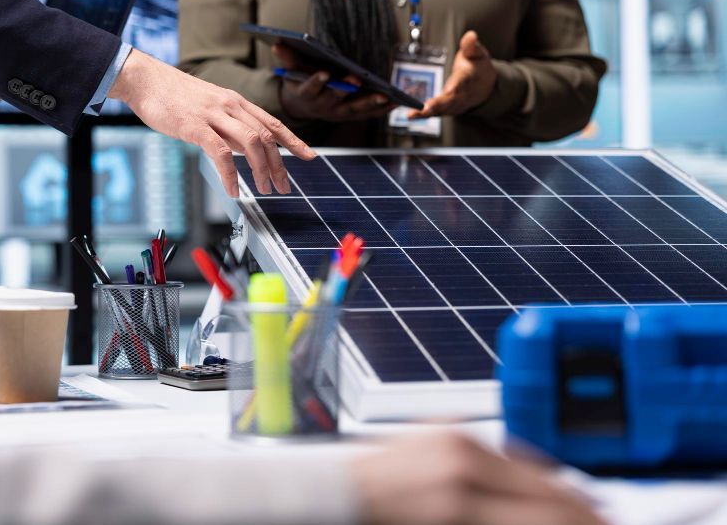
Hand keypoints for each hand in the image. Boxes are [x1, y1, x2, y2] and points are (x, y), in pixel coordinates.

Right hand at [109, 49, 315, 197]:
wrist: (145, 79)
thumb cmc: (173, 95)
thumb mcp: (209, 106)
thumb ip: (228, 125)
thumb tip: (245, 148)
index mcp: (235, 101)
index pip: (272, 123)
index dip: (293, 141)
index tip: (309, 156)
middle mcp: (230, 105)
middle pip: (267, 136)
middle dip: (280, 165)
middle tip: (284, 186)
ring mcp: (214, 115)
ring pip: (251, 143)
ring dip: (262, 170)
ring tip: (264, 190)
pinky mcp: (195, 126)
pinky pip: (220, 153)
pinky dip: (230, 175)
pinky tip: (233, 190)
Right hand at [274, 44, 394, 121]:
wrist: (303, 107)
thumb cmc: (300, 83)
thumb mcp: (291, 71)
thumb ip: (288, 59)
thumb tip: (277, 43)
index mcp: (307, 94)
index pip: (311, 88)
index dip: (317, 81)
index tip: (325, 73)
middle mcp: (322, 106)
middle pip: (335, 99)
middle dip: (346, 90)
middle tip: (357, 80)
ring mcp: (337, 113)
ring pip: (354, 109)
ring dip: (370, 104)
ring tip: (387, 96)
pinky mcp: (350, 115)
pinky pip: (367, 114)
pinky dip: (382, 109)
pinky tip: (397, 102)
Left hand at [352, 432, 607, 524]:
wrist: (333, 497)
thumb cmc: (382, 523)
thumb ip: (510, 523)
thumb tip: (552, 521)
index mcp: (459, 504)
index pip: (549, 514)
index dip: (587, 522)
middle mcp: (460, 463)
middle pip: (549, 489)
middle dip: (586, 510)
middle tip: (608, 521)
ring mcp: (452, 437)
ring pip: (533, 464)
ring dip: (564, 490)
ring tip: (588, 510)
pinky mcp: (445, 427)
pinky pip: (503, 448)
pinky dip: (529, 470)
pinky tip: (545, 488)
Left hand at [408, 31, 495, 118]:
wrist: (486, 86)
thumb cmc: (477, 66)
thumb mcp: (477, 53)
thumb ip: (471, 46)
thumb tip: (470, 35)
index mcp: (469, 78)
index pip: (463, 82)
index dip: (456, 86)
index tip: (450, 89)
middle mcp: (462, 94)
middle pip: (451, 100)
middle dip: (438, 105)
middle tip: (425, 108)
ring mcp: (456, 104)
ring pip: (442, 110)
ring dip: (427, 113)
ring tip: (413, 114)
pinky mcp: (448, 110)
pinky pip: (436, 113)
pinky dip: (423, 115)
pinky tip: (411, 116)